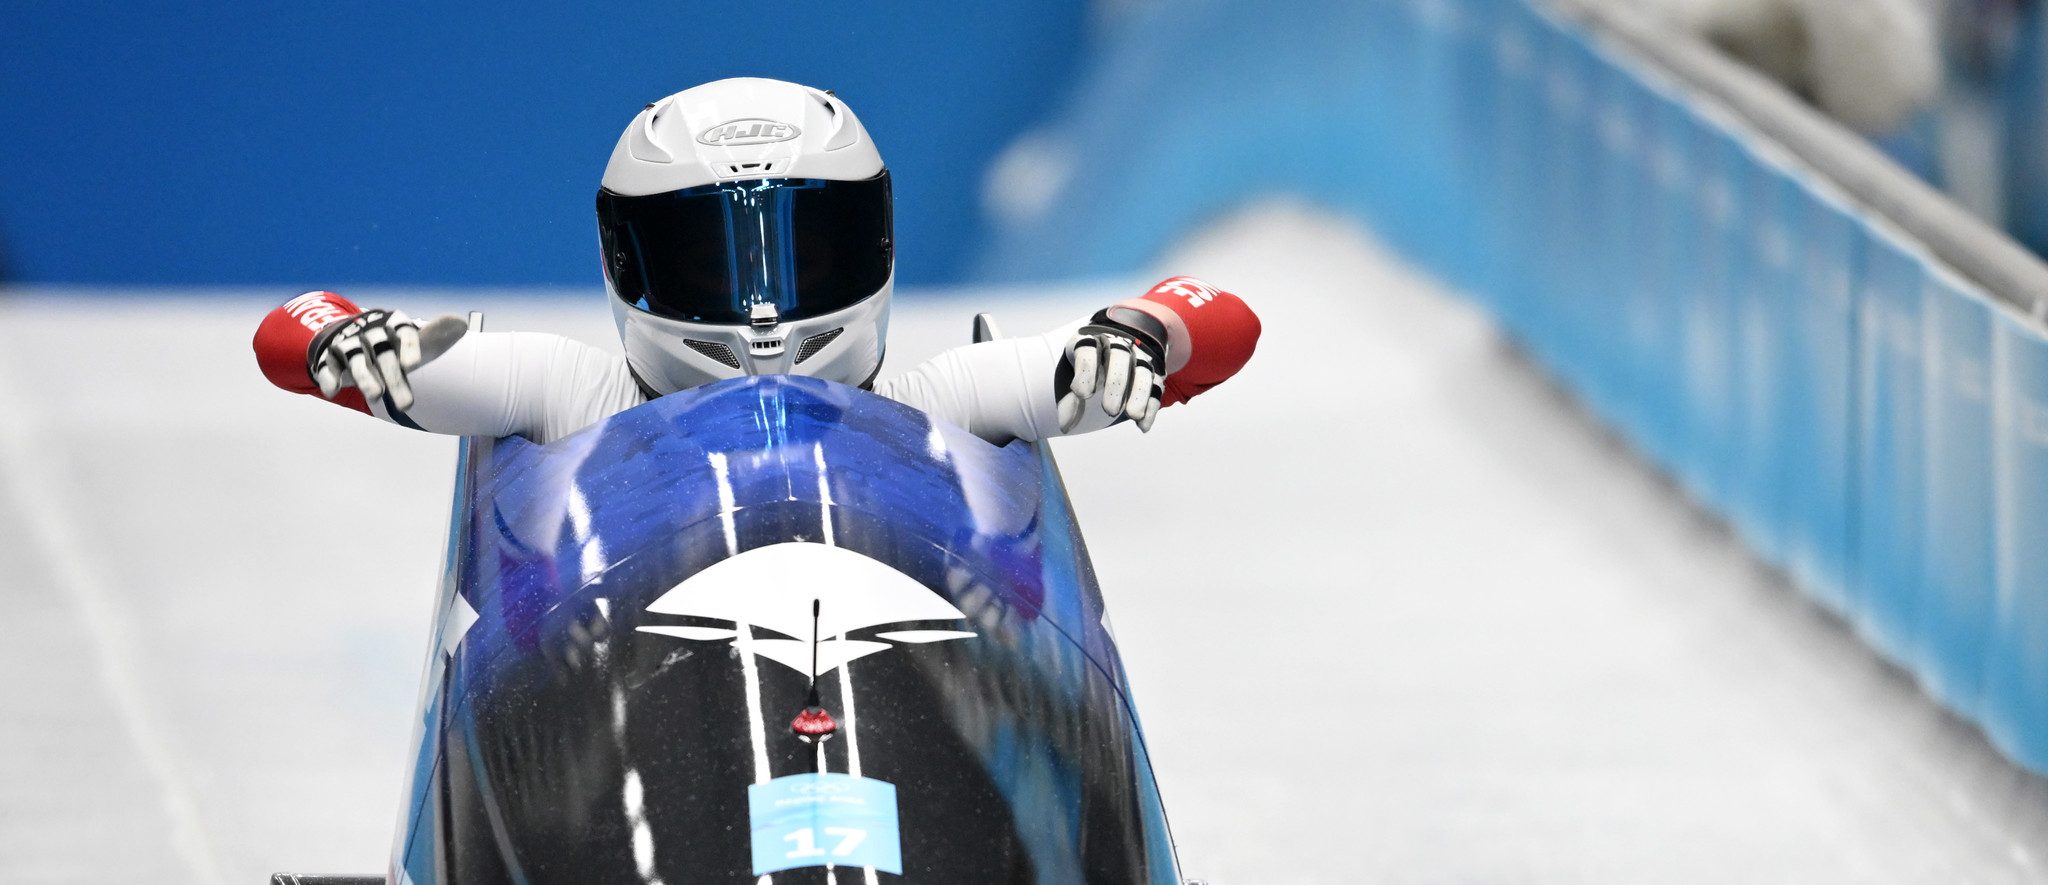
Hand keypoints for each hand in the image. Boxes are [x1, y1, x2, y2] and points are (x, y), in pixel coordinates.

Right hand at [309, 309, 466, 411]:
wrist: (356, 336)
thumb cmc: (397, 342)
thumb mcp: (419, 339)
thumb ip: (437, 334)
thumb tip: (460, 323)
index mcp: (394, 324)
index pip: (403, 331)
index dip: (408, 346)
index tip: (413, 365)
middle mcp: (370, 332)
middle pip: (382, 352)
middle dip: (393, 378)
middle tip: (407, 406)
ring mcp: (349, 344)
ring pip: (356, 359)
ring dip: (365, 378)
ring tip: (376, 397)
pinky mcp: (331, 358)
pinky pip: (327, 365)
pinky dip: (328, 377)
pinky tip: (332, 391)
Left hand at [1057, 306, 1168, 432]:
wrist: (1111, 347)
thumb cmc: (1085, 366)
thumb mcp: (1070, 376)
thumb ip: (1068, 399)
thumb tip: (1065, 426)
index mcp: (1089, 340)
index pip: (1088, 349)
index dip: (1086, 371)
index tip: (1082, 394)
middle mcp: (1116, 344)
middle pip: (1120, 356)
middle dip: (1116, 384)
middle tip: (1110, 410)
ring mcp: (1137, 356)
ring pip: (1143, 370)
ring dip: (1139, 394)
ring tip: (1133, 416)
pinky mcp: (1152, 371)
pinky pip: (1156, 386)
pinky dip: (1151, 406)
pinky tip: (1143, 425)